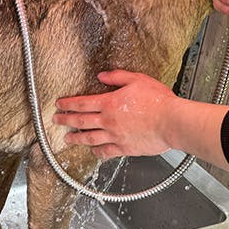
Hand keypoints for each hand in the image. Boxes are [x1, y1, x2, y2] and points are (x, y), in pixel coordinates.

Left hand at [53, 70, 177, 159]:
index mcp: (110, 103)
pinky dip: (97, 152)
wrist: (172, 122)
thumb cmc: (158, 101)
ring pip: (89, 138)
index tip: (59, 104)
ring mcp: (115, 136)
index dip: (68, 104)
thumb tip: (102, 76)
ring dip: (76, 138)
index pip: (82, 103)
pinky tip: (93, 151)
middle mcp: (109, 121)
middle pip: (81, 121)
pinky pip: (106, 152)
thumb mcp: (137, 79)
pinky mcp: (125, 148)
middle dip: (65, 120)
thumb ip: (117, 77)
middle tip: (56, 119)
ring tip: (67, 138)